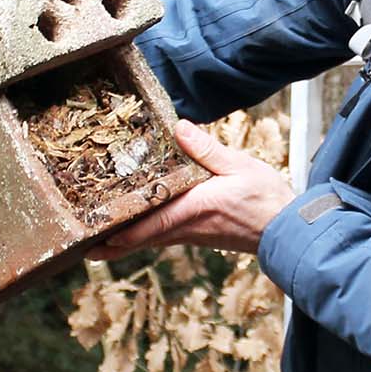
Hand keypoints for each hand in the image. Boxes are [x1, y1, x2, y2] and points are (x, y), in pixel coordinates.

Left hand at [90, 120, 295, 257]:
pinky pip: (163, 236)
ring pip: (150, 240)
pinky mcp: (198, 235)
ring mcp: (192, 235)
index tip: (94, 237)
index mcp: (193, 210)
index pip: (148, 226)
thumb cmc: (267, 199)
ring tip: (98, 234)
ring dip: (125, 239)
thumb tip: (178, 128)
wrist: (288, 229)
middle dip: (111, 243)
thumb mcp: (240, 166)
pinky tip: (135, 224)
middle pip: (140, 239)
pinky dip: (144, 234)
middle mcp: (187, 228)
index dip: (119, 234)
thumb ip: (207, 149)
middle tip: (82, 243)